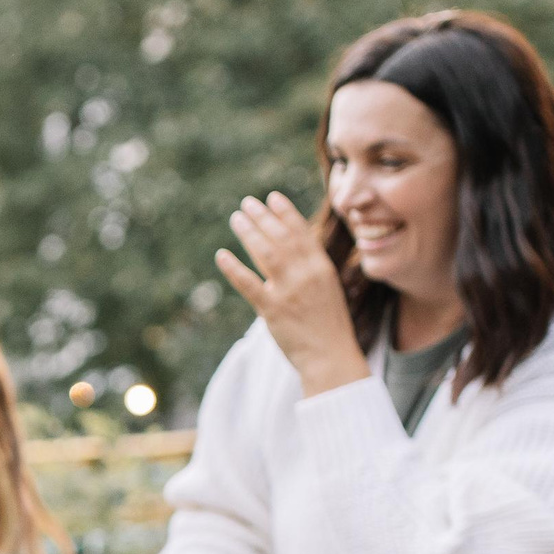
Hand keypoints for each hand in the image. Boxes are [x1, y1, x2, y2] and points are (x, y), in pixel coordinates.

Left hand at [214, 192, 370, 397]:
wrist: (331, 356)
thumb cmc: (328, 325)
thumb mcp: (328, 289)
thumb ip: (311, 269)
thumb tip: (292, 249)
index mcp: (322, 268)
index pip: (301, 232)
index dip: (285, 212)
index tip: (271, 197)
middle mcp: (306, 274)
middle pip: (281, 237)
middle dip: (263, 217)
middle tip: (247, 203)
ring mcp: (289, 291)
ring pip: (266, 253)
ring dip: (249, 232)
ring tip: (236, 218)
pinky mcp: (272, 310)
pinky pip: (249, 284)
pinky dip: (234, 268)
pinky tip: (222, 255)